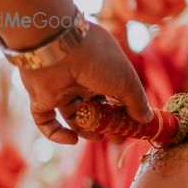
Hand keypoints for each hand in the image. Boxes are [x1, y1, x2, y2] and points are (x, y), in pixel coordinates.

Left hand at [19, 22, 152, 144]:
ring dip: (86, 130)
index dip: (124, 112)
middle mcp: (81, 78)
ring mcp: (60, 88)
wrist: (57, 48)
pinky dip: (57, 134)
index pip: (114, 94)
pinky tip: (72, 139)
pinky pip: (46, 121)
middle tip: (116, 138)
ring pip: (73, 116)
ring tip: (97, 136)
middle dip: (106, 124)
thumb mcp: (127, 81)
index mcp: (103, 69)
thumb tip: (146, 120)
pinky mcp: (41, 98)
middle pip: (95, 107)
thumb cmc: (97, 60)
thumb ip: (137, 102)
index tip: (132, 127)